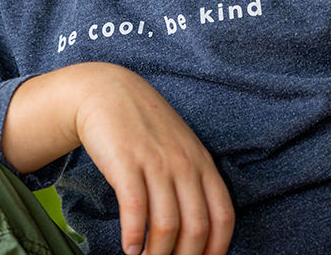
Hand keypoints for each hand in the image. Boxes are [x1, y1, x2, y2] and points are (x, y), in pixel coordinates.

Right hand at [73, 63, 234, 254]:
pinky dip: (133, 237)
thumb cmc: (144, 125)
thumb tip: (197, 231)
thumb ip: (192, 180)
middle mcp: (183, 163)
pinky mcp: (126, 163)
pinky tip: (129, 247)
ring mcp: (155, 162)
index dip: (216, 249)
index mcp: (202, 161)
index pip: (223, 216)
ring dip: (157, 254)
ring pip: (166, 225)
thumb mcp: (179, 146)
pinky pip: (135, 210)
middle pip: (196, 227)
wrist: (107, 92)